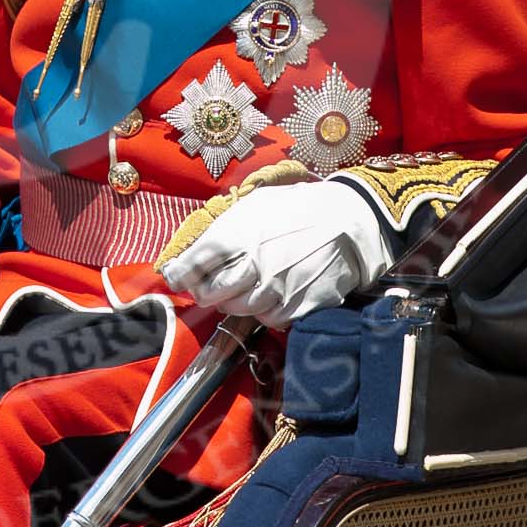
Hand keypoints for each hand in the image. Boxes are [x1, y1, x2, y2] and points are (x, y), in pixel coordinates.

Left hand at [159, 179, 390, 328]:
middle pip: (211, 294)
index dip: (179, 275)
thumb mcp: (255, 205)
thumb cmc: (298, 209)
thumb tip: (198, 247)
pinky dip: (264, 312)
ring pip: (238, 310)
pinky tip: (269, 296)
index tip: (178, 277)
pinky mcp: (298, 305)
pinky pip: (269, 320)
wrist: (348, 221)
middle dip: (205, 291)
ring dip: (235, 302)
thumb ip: (225, 227)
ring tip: (244, 287)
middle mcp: (252, 265)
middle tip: (209, 286)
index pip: (191, 266)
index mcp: (236, 236)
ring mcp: (276, 288)